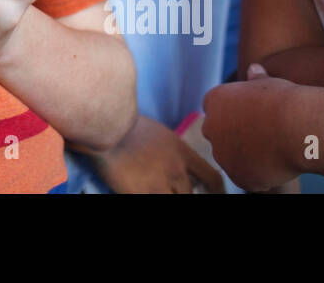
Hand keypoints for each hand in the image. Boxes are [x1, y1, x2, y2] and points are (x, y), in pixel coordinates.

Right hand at [88, 115, 224, 193]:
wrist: (106, 126)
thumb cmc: (126, 123)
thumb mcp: (158, 133)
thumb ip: (171, 150)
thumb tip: (178, 164)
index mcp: (181, 152)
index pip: (211, 177)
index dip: (217, 191)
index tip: (217, 195)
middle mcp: (176, 171)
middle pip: (190, 193)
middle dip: (184, 193)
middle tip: (171, 187)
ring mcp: (158, 185)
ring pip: (174, 199)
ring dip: (165, 194)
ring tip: (153, 186)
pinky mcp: (140, 193)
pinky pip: (153, 200)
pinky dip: (148, 195)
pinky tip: (139, 190)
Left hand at [201, 63, 303, 191]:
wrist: (297, 125)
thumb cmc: (285, 100)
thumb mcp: (269, 83)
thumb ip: (257, 80)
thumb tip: (253, 68)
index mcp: (214, 100)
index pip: (216, 110)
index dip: (235, 114)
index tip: (253, 117)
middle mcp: (211, 127)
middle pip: (220, 135)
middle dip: (236, 137)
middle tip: (265, 136)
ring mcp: (223, 155)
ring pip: (233, 159)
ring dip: (248, 157)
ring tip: (276, 149)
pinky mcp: (238, 177)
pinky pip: (248, 178)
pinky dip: (261, 176)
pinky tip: (278, 165)